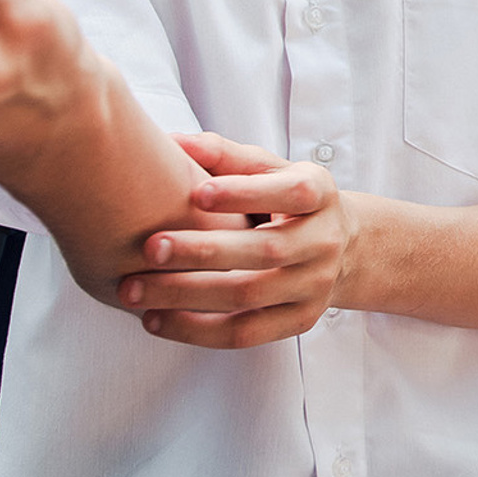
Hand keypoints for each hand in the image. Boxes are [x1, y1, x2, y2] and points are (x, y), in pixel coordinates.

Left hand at [117, 131, 360, 348]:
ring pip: (248, 297)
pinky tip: (155, 319)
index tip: (196, 192)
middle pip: (266, 251)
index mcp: (320, 195)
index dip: (246, 193)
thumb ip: (227, 157)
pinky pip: (243, 335)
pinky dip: (195, 330)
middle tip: (149, 247)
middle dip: (203, 251)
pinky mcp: (298, 321)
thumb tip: (173, 142)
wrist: (344, 249)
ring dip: (185, 295)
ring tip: (133, 290)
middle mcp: (324, 242)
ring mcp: (314, 286)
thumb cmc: (289, 203)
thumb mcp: (271, 171)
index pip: (292, 193)